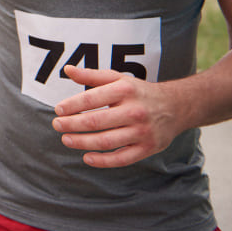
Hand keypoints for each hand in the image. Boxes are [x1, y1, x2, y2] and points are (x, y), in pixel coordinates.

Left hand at [52, 65, 177, 167]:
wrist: (175, 107)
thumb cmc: (138, 92)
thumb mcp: (117, 78)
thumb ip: (91, 75)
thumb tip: (67, 70)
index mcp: (125, 90)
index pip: (92, 98)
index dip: (72, 105)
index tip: (58, 110)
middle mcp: (135, 111)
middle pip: (96, 121)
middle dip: (72, 125)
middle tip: (56, 125)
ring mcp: (142, 131)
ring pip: (106, 141)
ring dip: (83, 142)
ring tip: (66, 140)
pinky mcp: (148, 148)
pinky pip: (122, 158)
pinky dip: (103, 161)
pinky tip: (86, 157)